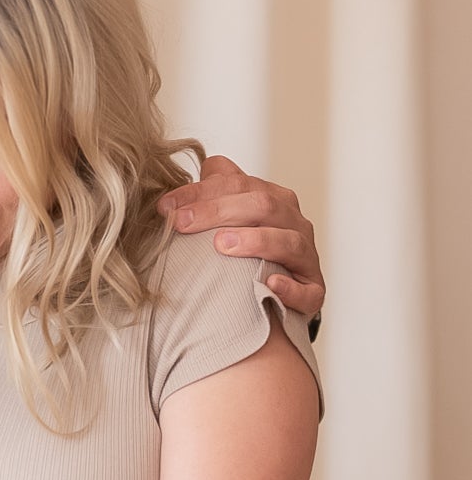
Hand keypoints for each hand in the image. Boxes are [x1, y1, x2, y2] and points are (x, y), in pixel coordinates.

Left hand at [158, 154, 324, 319]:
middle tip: (181, 223)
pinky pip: (307, 290)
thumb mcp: (228, 222)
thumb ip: (210, 198)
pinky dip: (289, 287)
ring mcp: (306, 257)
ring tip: (221, 245)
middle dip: (217, 210)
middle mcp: (293, 222)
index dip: (200, 192)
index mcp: (273, 200)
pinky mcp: (313, 291)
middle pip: (262, 204)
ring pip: (288, 241)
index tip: (165, 207)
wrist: (275, 297)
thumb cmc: (246, 257)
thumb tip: (174, 190)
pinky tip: (269, 284)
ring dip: (255, 240)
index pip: (238, 183)